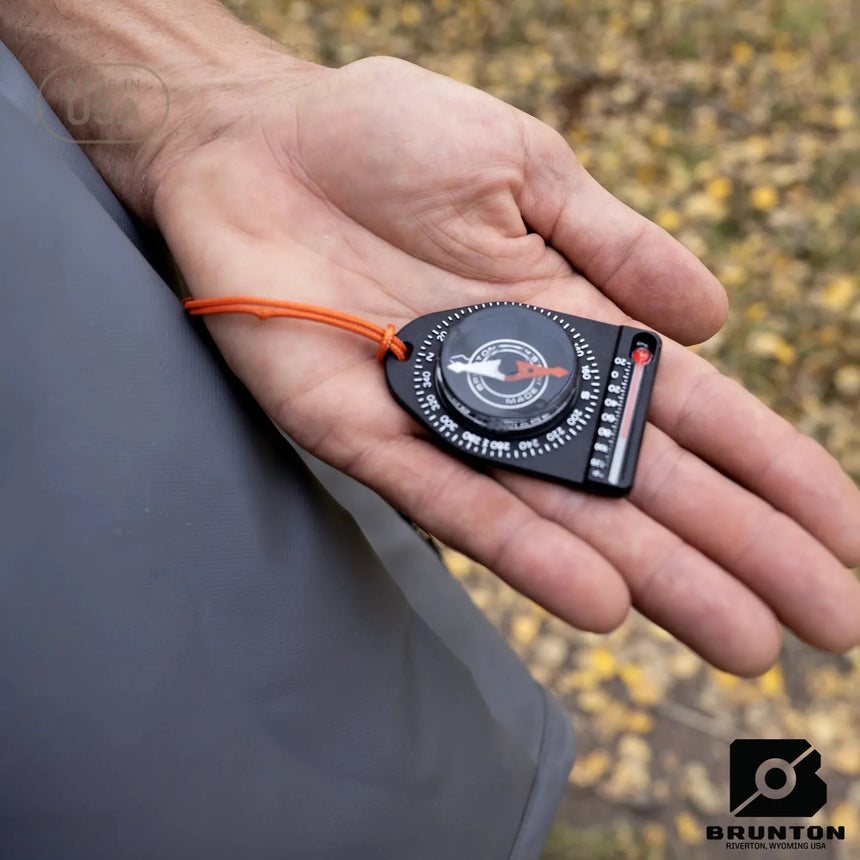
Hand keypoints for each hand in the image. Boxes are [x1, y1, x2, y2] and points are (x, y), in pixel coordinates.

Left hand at [152, 56, 859, 674]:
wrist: (256, 145)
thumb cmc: (386, 137)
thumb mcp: (527, 166)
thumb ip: (619, 242)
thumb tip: (719, 319)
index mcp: (571, 321)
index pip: (692, 411)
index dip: (773, 474)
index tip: (843, 539)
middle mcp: (522, 385)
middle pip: (646, 481)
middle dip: (739, 552)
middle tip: (822, 626)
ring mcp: (446, 417)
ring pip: (566, 514)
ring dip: (658, 578)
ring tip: (740, 641)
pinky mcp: (365, 433)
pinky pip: (454, 503)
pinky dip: (526, 553)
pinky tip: (603, 602)